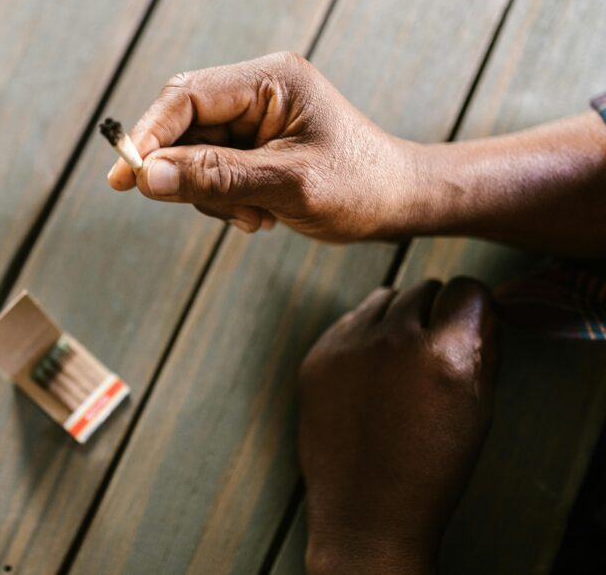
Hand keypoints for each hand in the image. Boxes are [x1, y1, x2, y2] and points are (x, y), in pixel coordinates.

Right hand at [107, 52, 422, 240]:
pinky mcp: (252, 144)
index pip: (185, 97)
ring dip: (211, 195)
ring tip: (256, 217)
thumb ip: (216, 178)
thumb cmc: (361, 187)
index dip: (149, 136)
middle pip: (182, 126)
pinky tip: (260, 215)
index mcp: (270, 79)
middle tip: (215, 208)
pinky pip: (209, 171)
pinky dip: (223, 200)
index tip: (125, 178)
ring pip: (191, 155)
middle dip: (187, 174)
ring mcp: (253, 117)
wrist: (401, 204)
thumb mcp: (288, 185)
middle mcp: (256, 90)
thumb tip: (148, 178)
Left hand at [297, 278, 497, 574]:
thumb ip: (482, 349)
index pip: (467, 289)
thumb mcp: (477, 409)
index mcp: (445, 355)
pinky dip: (363, 337)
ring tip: (400, 363)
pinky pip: (349, 321)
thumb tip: (479, 308)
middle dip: (434, 313)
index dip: (471, 309)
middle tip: (432, 353)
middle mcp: (394, 341)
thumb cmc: (431, 466)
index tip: (467, 326)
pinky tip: (370, 376)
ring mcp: (349, 346)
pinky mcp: (317, 356)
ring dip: (396, 318)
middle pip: (424, 288)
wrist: (367, 511)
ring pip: (384, 297)